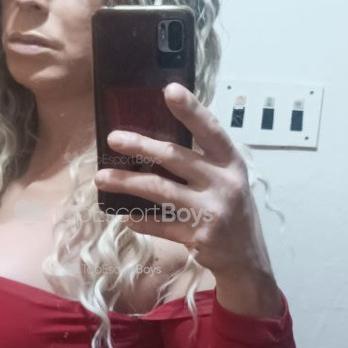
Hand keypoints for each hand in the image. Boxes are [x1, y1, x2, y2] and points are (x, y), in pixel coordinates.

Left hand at [95, 82, 274, 285]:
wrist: (246, 257)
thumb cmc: (230, 210)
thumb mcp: (227, 179)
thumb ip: (202, 161)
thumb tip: (155, 142)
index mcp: (230, 163)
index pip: (210, 129)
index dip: (191, 109)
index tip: (169, 89)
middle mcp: (224, 183)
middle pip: (175, 157)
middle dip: (141, 146)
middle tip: (113, 138)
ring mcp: (211, 210)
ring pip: (160, 190)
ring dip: (127, 182)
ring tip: (101, 178)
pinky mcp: (198, 235)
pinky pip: (160, 224)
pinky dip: (140, 220)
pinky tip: (124, 216)